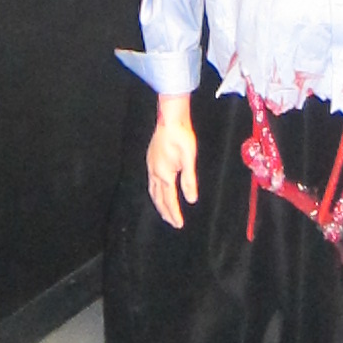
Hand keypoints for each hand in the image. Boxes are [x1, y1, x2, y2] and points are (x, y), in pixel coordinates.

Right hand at [146, 94, 197, 227]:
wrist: (170, 119)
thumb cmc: (181, 136)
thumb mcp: (189, 158)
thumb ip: (189, 180)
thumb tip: (191, 199)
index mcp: (165, 174)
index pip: (169, 199)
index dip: (174, 213)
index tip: (179, 224)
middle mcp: (155, 172)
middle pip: (159, 198)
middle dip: (165, 212)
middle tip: (172, 222)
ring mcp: (151, 166)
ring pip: (153, 191)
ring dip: (159, 203)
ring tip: (164, 212)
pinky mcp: (151, 159)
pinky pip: (151, 182)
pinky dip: (155, 192)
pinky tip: (158, 191)